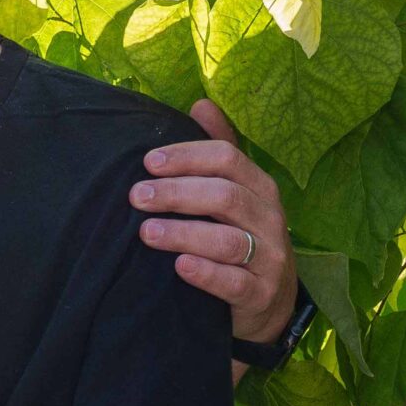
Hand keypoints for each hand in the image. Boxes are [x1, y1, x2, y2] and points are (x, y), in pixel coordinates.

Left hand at [129, 101, 297, 345]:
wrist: (268, 302)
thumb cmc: (240, 235)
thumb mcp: (234, 192)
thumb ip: (218, 151)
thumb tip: (201, 103)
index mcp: (259, 188)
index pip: (228, 160)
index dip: (187, 157)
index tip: (147, 162)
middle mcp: (269, 219)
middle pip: (225, 196)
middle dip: (178, 193)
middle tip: (136, 196)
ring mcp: (269, 258)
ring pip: (228, 241)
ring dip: (184, 234)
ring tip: (146, 232)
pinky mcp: (260, 294)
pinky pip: (235, 283)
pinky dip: (207, 274)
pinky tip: (179, 266)